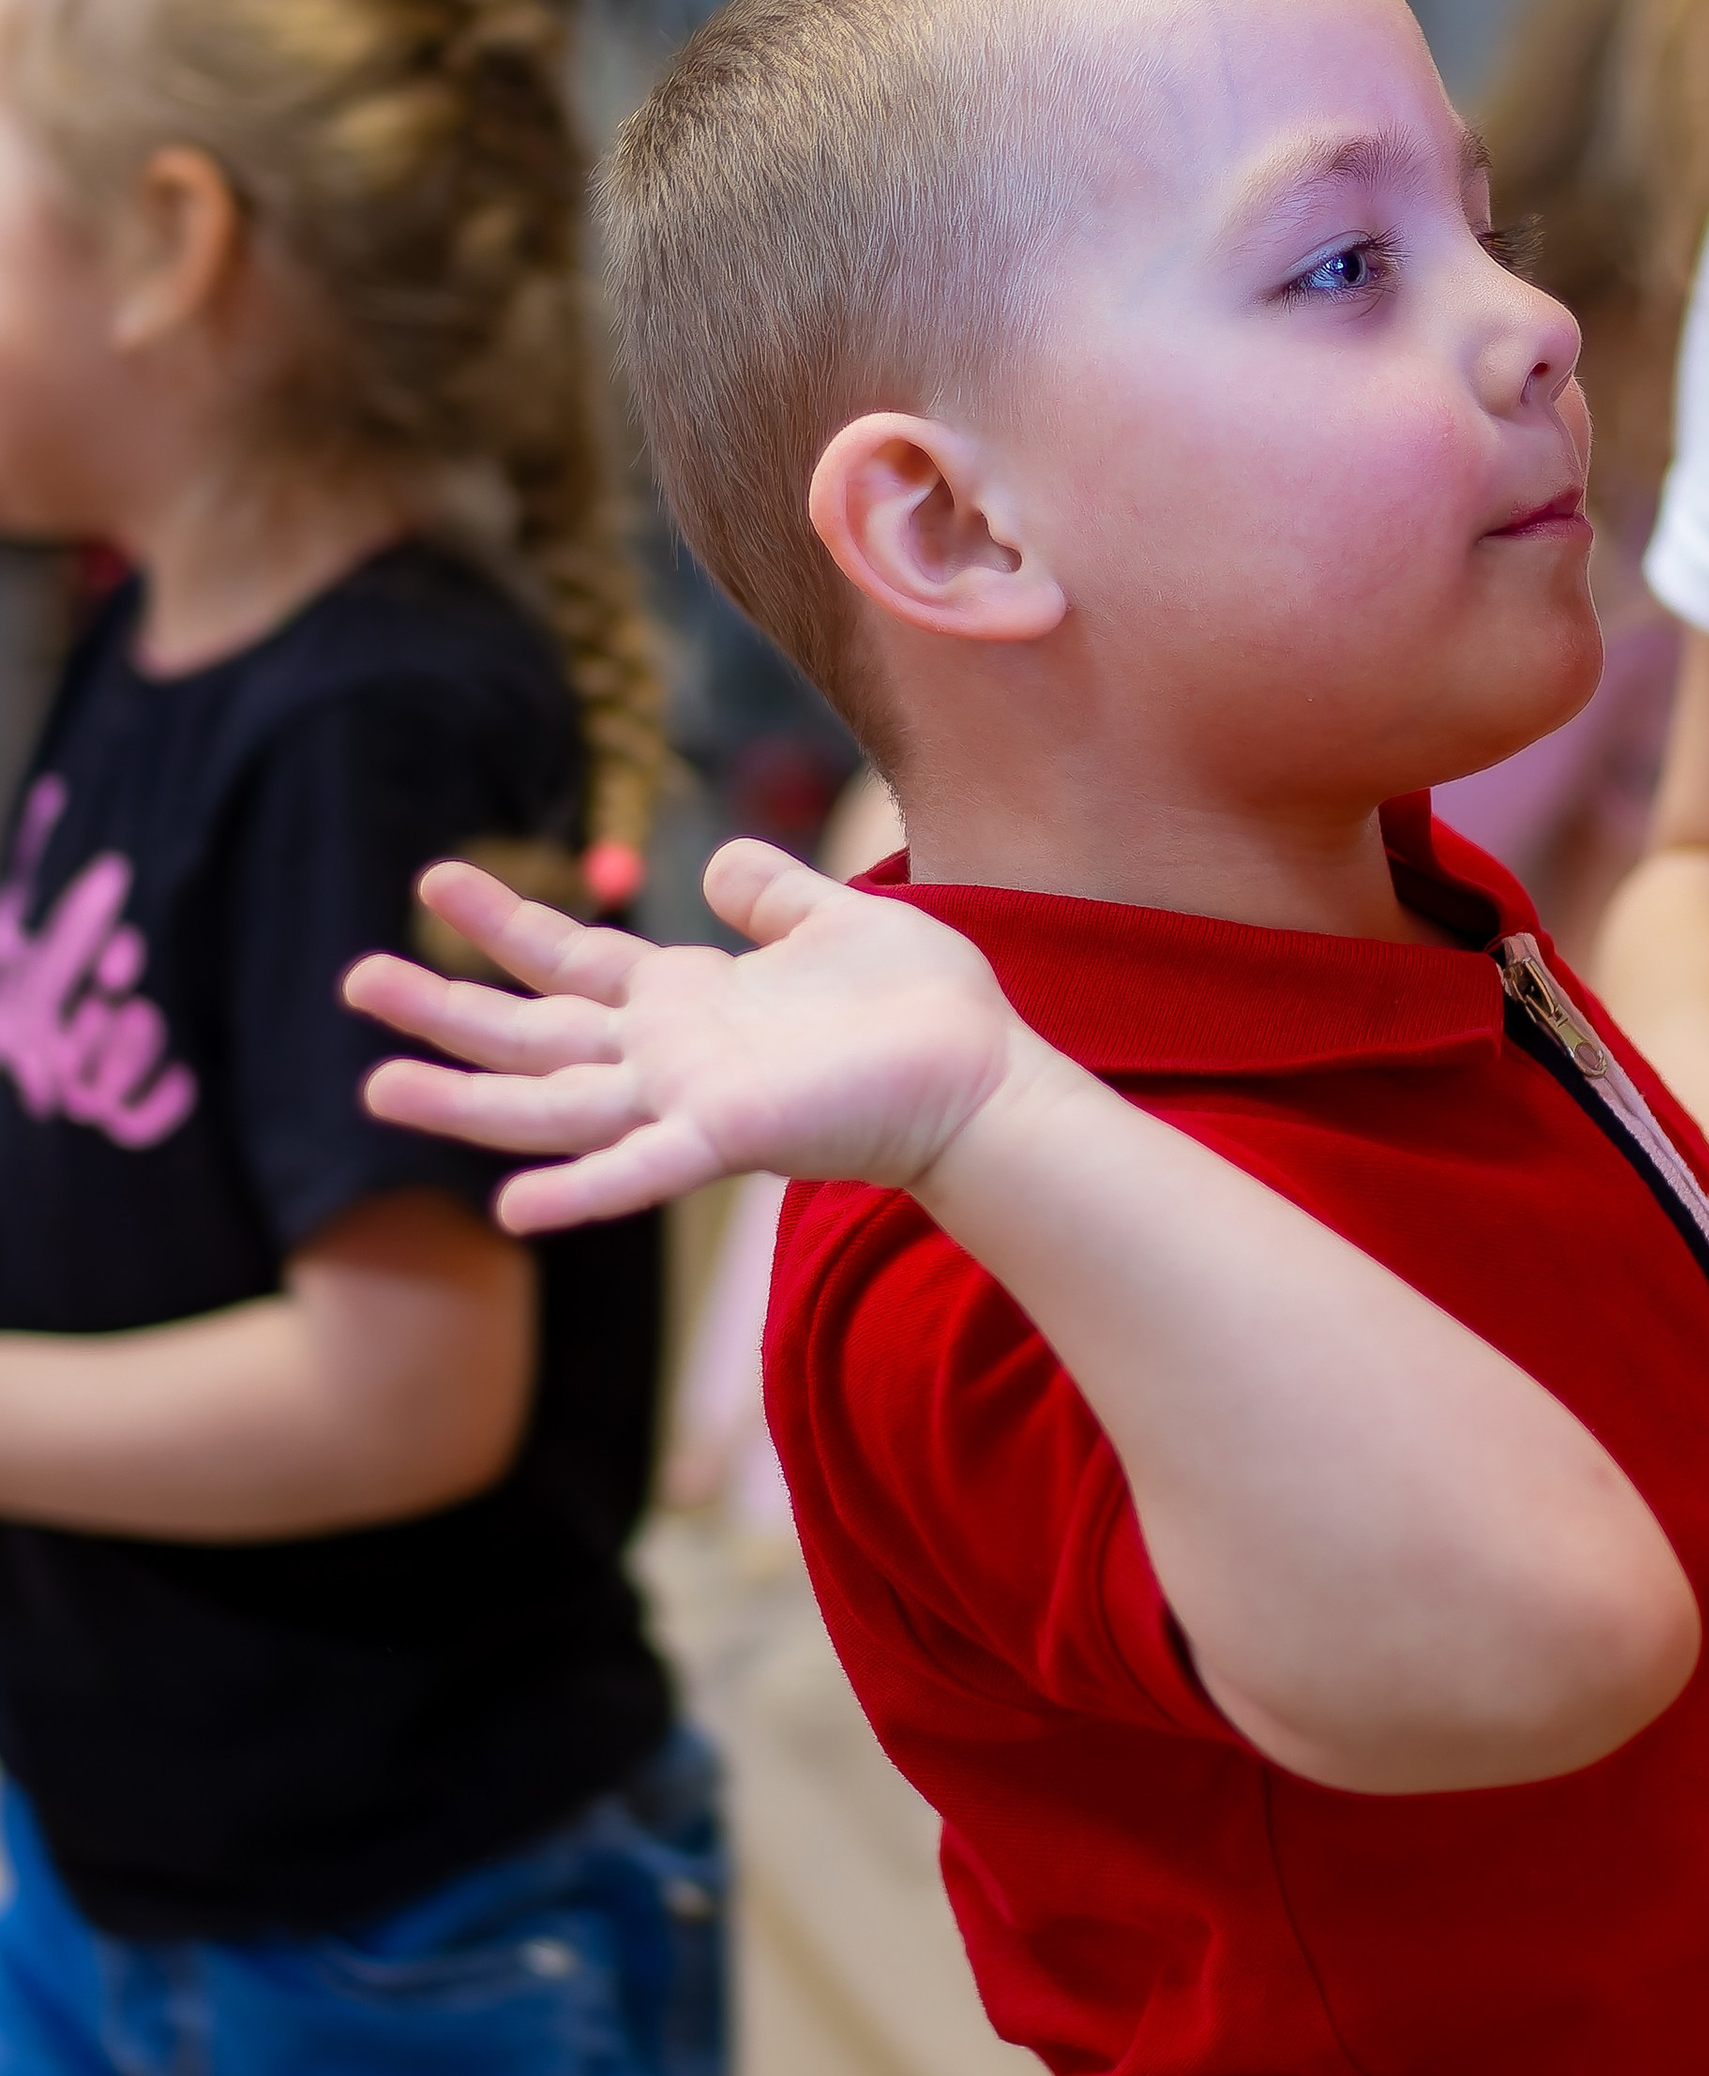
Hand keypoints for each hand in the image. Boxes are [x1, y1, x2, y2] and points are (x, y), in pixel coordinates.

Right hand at [344, 841, 1029, 1234]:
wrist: (988, 1079)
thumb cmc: (925, 1011)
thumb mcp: (836, 921)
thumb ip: (772, 895)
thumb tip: (718, 864)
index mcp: (691, 1002)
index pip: (574, 959)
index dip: (505, 922)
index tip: (434, 876)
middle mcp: (671, 1058)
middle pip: (532, 1034)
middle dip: (443, 1009)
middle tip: (354, 979)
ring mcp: (688, 1104)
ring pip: (551, 1105)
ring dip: (463, 1102)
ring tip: (373, 1088)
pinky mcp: (728, 1139)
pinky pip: (639, 1172)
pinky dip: (577, 1193)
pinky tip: (507, 1212)